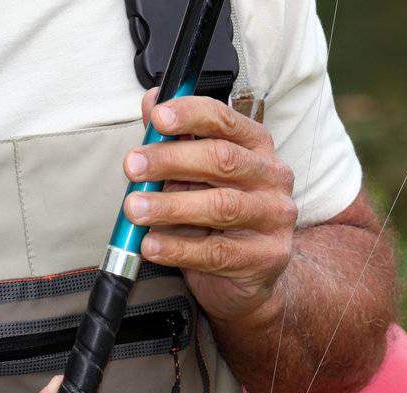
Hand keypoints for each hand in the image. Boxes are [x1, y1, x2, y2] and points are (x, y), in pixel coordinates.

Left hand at [122, 90, 297, 324]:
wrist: (245, 277)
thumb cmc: (217, 220)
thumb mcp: (193, 176)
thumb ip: (174, 141)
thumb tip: (152, 101)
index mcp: (255, 147)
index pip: (224, 120)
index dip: (190, 115)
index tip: (157, 118)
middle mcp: (272, 176)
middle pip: (221, 159)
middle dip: (171, 160)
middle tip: (133, 167)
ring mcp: (274, 217)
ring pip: (220, 206)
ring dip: (170, 206)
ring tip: (135, 210)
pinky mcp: (267, 256)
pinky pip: (217, 252)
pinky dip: (178, 248)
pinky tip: (151, 244)